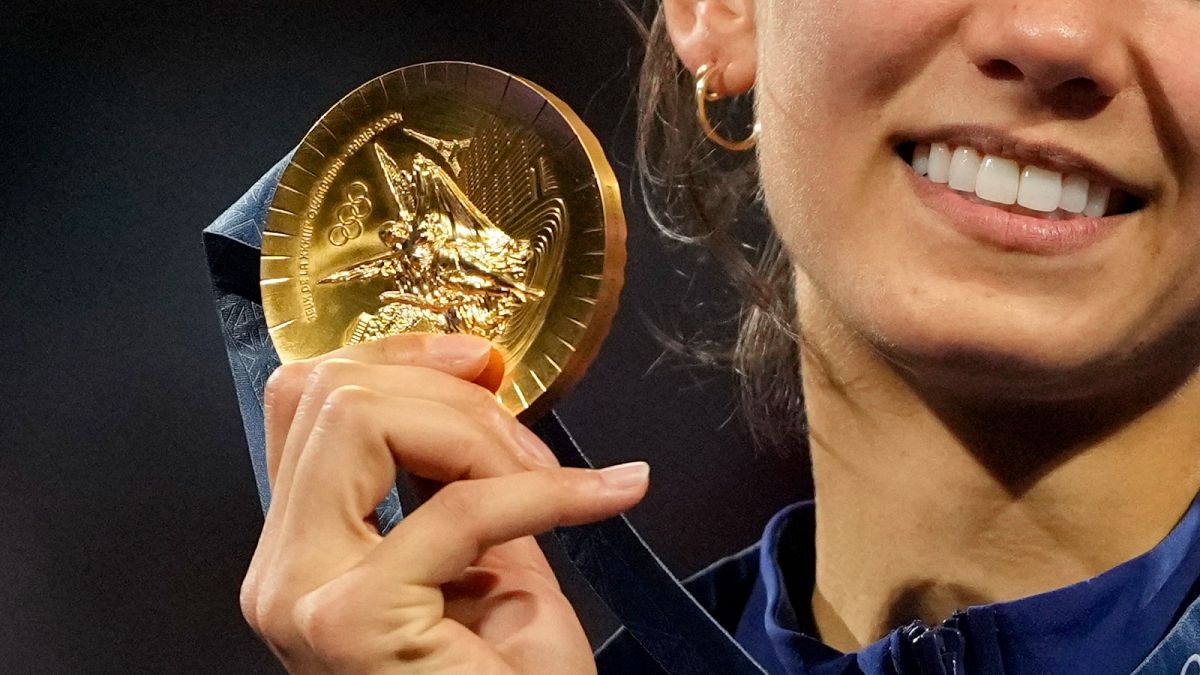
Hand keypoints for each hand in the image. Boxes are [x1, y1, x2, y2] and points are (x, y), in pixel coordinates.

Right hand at [240, 333, 649, 673]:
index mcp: (302, 549)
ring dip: (480, 433)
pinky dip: (546, 492)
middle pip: (328, 394)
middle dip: (448, 392)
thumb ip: (462, 473)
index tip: (480, 359)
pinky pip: (457, 507)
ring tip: (553, 480)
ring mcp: (301, 596)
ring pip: (360, 419)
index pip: (309, 401)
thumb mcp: (482, 555)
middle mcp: (280, 571)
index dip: (397, 357)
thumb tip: (477, 385)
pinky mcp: (350, 621)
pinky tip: (605, 495)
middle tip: (527, 443)